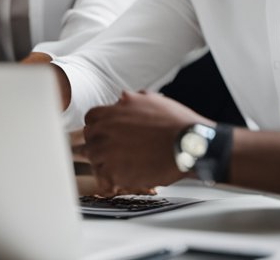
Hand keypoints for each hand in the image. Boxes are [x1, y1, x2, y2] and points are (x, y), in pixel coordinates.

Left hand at [83, 90, 208, 194]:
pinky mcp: (115, 173)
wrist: (190, 146)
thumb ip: (130, 100)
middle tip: (112, 152)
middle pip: (89, 138)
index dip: (98, 127)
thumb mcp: (150, 100)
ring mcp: (108, 152)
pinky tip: (121, 179)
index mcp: (112, 112)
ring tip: (118, 167)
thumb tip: (122, 98)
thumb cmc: (176, 123)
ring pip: (92, 158)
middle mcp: (105, 130)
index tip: (105, 134)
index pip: (91, 118)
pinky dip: (109, 180)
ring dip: (103, 162)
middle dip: (99, 144)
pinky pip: (102, 178)